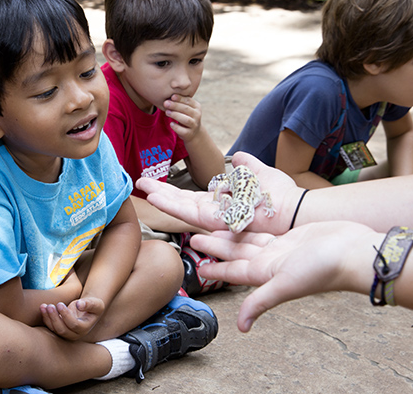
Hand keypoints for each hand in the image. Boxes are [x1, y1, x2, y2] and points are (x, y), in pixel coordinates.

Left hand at [40, 296, 104, 340]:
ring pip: (55, 329)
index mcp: (84, 328)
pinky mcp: (60, 329)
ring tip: (44, 306)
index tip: (60, 304)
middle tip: (50, 306)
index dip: (66, 315)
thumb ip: (89, 304)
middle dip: (55, 318)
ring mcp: (66, 333)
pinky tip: (42, 307)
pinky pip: (51, 326)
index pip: (74, 325)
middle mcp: (75, 334)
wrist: (88, 309)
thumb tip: (79, 304)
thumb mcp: (96, 304)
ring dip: (48, 318)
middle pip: (62, 330)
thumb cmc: (93, 306)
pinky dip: (45, 318)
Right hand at [137, 151, 303, 233]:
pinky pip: (191, 213)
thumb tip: (236, 156)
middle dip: (160, 193)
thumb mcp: (259, 173)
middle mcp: (215, 213)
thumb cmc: (281, 196)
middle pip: (181, 203)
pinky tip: (156, 199)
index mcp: (222, 202)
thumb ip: (246, 166)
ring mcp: (215, 219)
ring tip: (142, 189)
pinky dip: (172, 206)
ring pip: (181, 209)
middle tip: (139, 182)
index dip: (172, 190)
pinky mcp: (218, 222)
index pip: (190, 197)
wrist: (293, 209)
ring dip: (161, 198)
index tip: (156, 182)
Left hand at [163, 94, 202, 142]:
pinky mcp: (189, 134)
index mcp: (197, 107)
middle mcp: (197, 115)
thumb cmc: (186, 116)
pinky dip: (177, 127)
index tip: (172, 96)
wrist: (193, 133)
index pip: (189, 101)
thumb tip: (170, 97)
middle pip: (186, 109)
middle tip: (166, 103)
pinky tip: (171, 124)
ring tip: (167, 112)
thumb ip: (180, 102)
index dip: (180, 98)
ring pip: (186, 119)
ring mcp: (194, 125)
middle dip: (175, 106)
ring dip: (176, 115)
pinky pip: (183, 131)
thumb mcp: (186, 109)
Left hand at [191, 221, 379, 331]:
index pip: (233, 271)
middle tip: (195, 237)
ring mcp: (282, 248)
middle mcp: (271, 261)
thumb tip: (242, 327)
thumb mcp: (285, 285)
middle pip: (236, 252)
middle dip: (216, 246)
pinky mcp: (293, 235)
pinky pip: (266, 230)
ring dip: (231, 235)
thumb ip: (261, 302)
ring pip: (249, 240)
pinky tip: (245, 221)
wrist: (352, 251)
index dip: (215, 268)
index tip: (199, 266)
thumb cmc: (323, 269)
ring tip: (213, 227)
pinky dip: (253, 227)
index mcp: (266, 273)